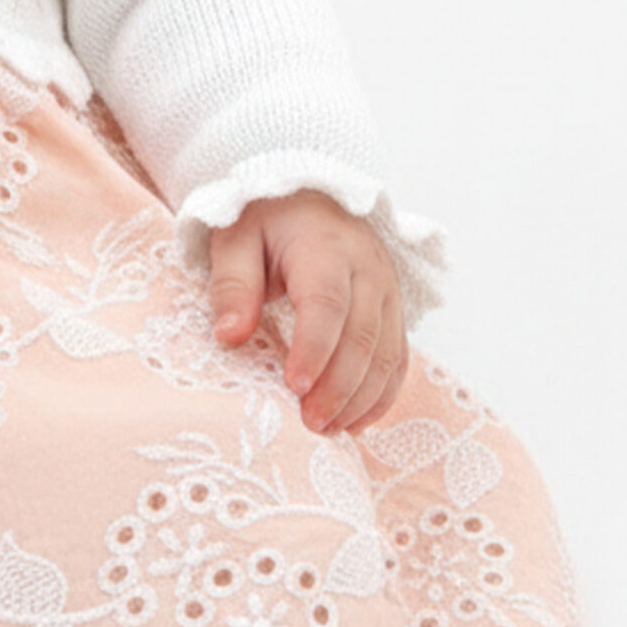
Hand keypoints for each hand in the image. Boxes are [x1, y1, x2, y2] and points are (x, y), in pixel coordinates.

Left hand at [207, 189, 406, 436]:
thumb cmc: (265, 218)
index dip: (314, 349)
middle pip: (363, 336)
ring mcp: (387, 290)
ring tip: (327, 429)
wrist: (306, 196)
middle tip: (309, 423)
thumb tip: (229, 337)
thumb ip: (232, 284)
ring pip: (386, 353)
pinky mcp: (392, 309)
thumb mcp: (234, 238)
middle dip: (338, 386)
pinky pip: (397, 357)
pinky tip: (355, 421)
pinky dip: (381, 394)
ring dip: (360, 398)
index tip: (294, 386)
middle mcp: (367, 268)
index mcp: (325, 246)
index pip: (326, 304)